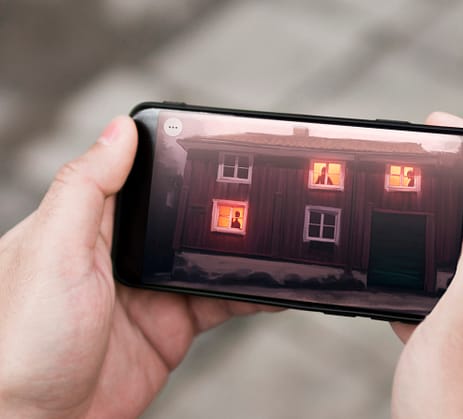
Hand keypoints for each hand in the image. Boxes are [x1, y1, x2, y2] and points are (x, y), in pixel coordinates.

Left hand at [0, 117, 274, 417]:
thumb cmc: (21, 343)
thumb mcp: (54, 252)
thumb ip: (87, 189)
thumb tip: (119, 131)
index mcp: (89, 223)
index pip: (139, 176)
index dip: (176, 160)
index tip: (216, 145)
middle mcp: (121, 253)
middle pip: (181, 217)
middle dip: (220, 208)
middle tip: (262, 195)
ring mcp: (150, 290)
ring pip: (207, 259)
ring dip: (240, 252)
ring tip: (276, 238)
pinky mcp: (171, 326)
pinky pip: (218, 301)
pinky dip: (249, 293)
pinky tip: (270, 287)